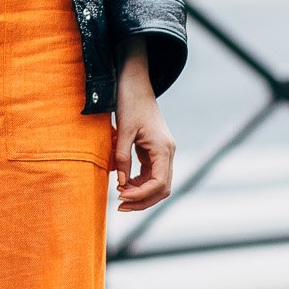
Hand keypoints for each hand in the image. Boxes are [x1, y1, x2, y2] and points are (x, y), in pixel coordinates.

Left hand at [112, 38, 174, 211]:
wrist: (135, 82)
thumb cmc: (130, 102)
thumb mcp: (123, 130)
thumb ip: (123, 157)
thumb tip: (121, 184)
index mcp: (164, 148)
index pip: (159, 183)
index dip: (141, 195)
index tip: (121, 197)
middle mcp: (168, 152)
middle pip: (163, 188)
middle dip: (143, 200)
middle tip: (120, 206)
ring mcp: (163, 152)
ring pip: (158, 183)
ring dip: (141, 194)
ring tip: (120, 198)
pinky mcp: (156, 150)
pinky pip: (151, 174)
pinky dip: (139, 183)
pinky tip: (124, 185)